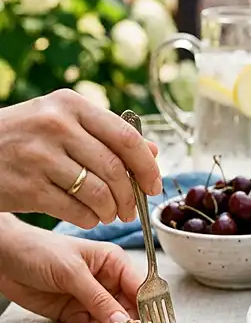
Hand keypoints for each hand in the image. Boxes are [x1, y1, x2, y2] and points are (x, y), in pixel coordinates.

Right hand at [0, 90, 161, 227]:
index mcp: (71, 104)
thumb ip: (107, 133)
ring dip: (110, 210)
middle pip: (115, 169)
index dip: (147, 166)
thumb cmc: (24, 136)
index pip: (126, 137)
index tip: (153, 185)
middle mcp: (56, 125)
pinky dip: (88, 219)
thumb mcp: (62, 121)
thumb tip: (154, 151)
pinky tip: (86, 217)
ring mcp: (39, 155)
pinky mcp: (27, 186)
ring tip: (108, 214)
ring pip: (98, 192)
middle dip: (130, 196)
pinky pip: (74, 210)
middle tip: (130, 209)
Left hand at [0, 215, 140, 322]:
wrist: (5, 256)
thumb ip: (98, 299)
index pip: (140, 290)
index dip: (144, 312)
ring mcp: (90, 299)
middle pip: (123, 314)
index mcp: (115, 264)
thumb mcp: (72, 273)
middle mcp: (107, 283)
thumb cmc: (40, 250)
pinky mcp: (72, 313)